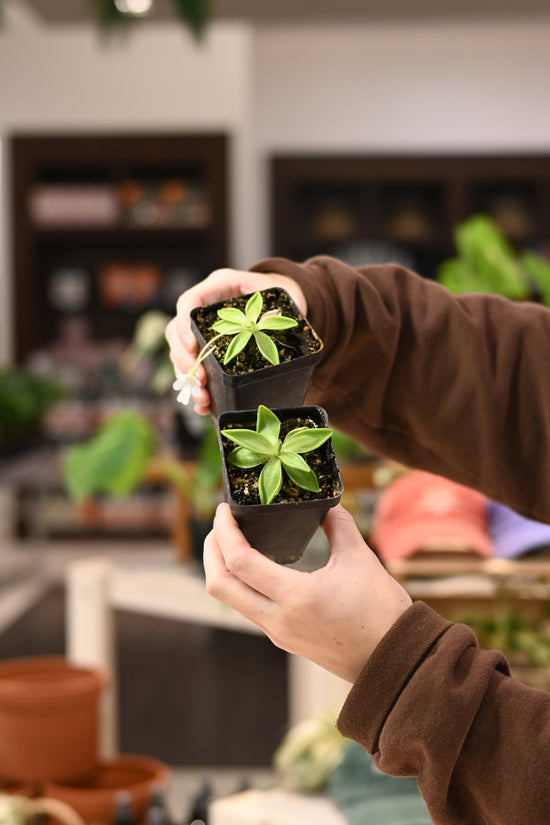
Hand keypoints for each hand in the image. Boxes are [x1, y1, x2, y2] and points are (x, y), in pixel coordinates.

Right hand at [165, 268, 306, 414]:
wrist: (281, 298)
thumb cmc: (277, 292)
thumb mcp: (274, 291)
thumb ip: (268, 306)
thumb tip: (266, 328)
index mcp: (215, 287)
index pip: (188, 302)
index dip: (184, 324)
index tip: (192, 346)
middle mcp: (202, 309)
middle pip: (177, 333)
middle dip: (185, 359)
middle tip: (200, 379)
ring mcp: (201, 330)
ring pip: (181, 355)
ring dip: (188, 378)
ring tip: (201, 397)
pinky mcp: (208, 350)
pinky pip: (194, 369)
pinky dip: (197, 388)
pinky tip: (204, 405)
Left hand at [203, 502, 411, 682]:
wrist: (393, 661)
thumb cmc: (381, 611)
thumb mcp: (361, 559)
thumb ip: (339, 525)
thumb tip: (326, 504)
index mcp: (296, 597)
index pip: (239, 562)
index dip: (224, 532)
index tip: (225, 509)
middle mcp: (278, 619)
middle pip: (220, 585)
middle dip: (211, 551)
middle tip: (221, 523)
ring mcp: (278, 632)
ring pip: (231, 600)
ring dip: (222, 569)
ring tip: (232, 540)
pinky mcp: (284, 638)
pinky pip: (249, 608)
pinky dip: (241, 583)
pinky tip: (254, 565)